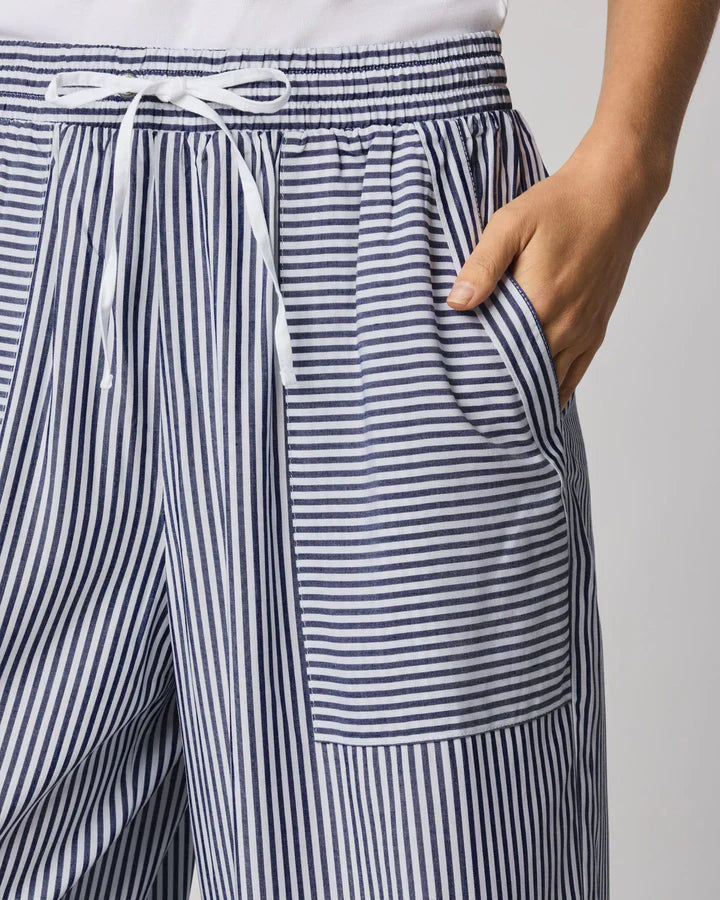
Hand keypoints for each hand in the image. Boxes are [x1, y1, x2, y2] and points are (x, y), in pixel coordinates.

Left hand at [446, 126, 668, 409]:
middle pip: (525, 376)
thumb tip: (456, 303)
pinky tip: (537, 403)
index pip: (501, 357)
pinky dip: (554, 390)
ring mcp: (583, 330)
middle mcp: (565, 324)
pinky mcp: (595, 328)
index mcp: (539, 302)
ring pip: (551, 381)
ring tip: (498, 416)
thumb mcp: (509, 224)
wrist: (613, 195)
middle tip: (469, 410)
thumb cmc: (557, 205)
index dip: (478, 376)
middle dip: (498, 392)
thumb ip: (481, 266)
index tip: (456, 392)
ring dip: (526, 396)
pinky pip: (575, 373)